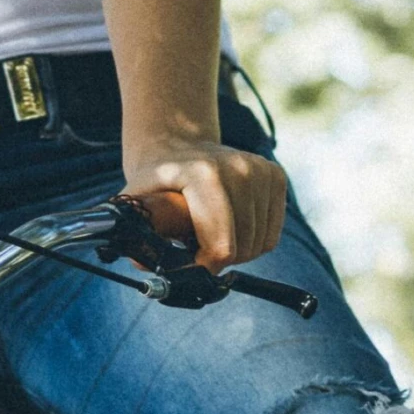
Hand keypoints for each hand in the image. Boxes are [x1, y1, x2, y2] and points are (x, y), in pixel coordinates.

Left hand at [122, 137, 286, 268]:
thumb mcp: (138, 205)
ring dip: (236, 252)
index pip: (220, 246)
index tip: (190, 265)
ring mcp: (260, 170)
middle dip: (217, 259)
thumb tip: (142, 264)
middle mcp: (238, 168)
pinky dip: (252, 242)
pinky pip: (271, 236)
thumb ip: (139, 236)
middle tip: (197, 246)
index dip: (204, 268)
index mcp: (203, 175)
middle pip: (240, 249)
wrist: (178, 145)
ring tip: (212, 233)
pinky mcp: (275, 176)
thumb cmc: (158, 183)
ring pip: (258, 246)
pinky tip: (232, 226)